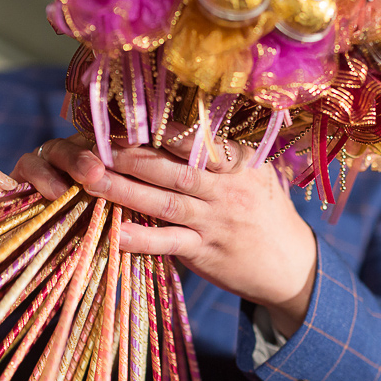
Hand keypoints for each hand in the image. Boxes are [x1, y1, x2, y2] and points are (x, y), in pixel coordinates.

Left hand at [13, 128, 316, 335]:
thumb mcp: (255, 171)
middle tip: (91, 143)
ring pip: (162, 202)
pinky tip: (113, 233)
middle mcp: (226, 187)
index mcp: (237, 160)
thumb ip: (221, 149)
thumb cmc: (264, 209)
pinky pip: (167, 243)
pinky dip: (140, 238)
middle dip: (128, 155)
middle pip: (170, 167)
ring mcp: (214, 221)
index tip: (121, 117)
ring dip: (123, 191)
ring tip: (88, 179)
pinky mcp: (204, 252)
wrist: (292, 264)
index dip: (154, 128)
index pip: (192, 138)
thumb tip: (179, 118)